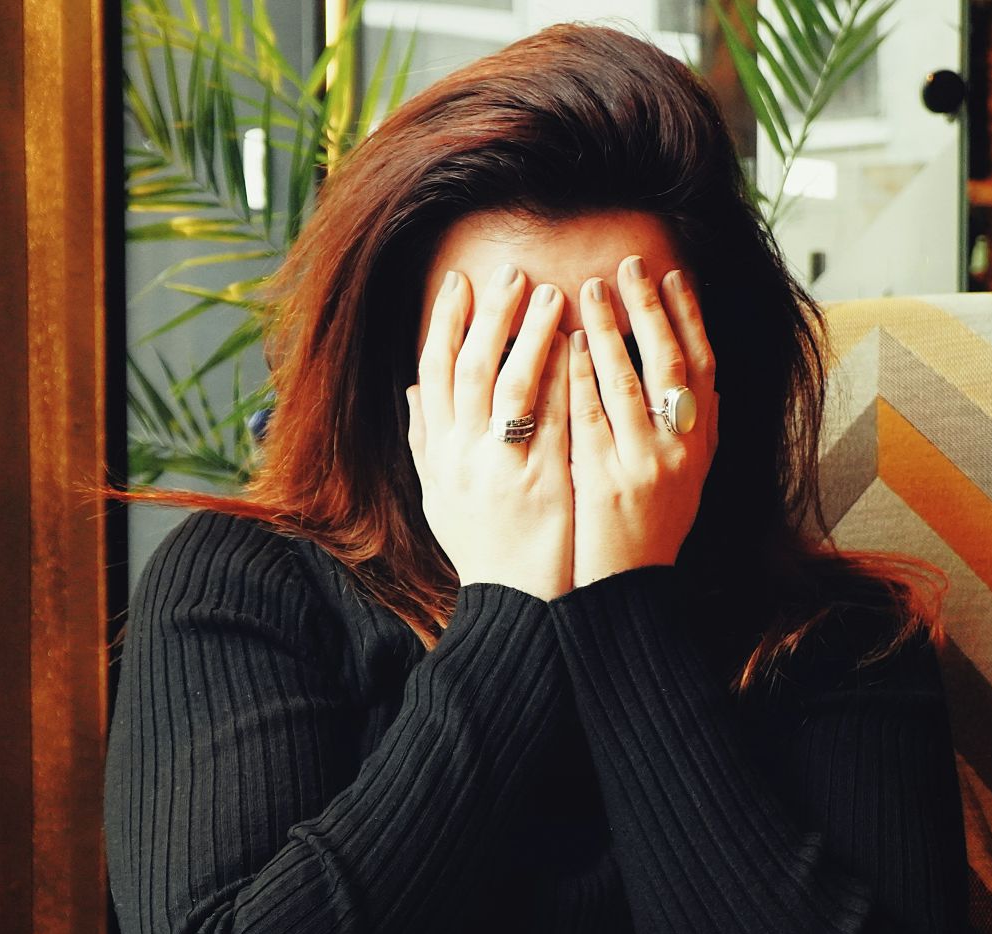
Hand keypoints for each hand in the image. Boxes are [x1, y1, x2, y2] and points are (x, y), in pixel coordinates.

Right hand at [407, 263, 574, 600]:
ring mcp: (503, 467)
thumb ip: (425, 441)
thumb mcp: (439, 496)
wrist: (516, 605)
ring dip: (531, 333)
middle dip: (490, 314)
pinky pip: (552, 417)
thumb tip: (412, 392)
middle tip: (510, 271)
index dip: (446, 324)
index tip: (460, 282)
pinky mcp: (543, 481)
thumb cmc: (483, 548)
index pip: (434, 372)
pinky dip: (562, 377)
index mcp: (439, 454)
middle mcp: (463, 456)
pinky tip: (579, 346)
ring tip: (552, 293)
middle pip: (471, 367)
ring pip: (513, 384)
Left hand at [564, 256, 719, 589]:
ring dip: (611, 329)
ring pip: (630, 381)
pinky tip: (568, 344)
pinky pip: (591, 415)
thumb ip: (687, 431)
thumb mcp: (684, 479)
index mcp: (701, 444)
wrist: (627, 592)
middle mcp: (681, 449)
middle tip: (629, 264)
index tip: (674, 275)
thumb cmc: (649, 532)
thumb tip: (703, 380)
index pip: (704, 365)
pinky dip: (581, 375)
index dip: (691, 317)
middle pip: (672, 362)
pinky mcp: (607, 479)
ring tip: (590, 289)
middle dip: (650, 308)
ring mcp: (645, 464)